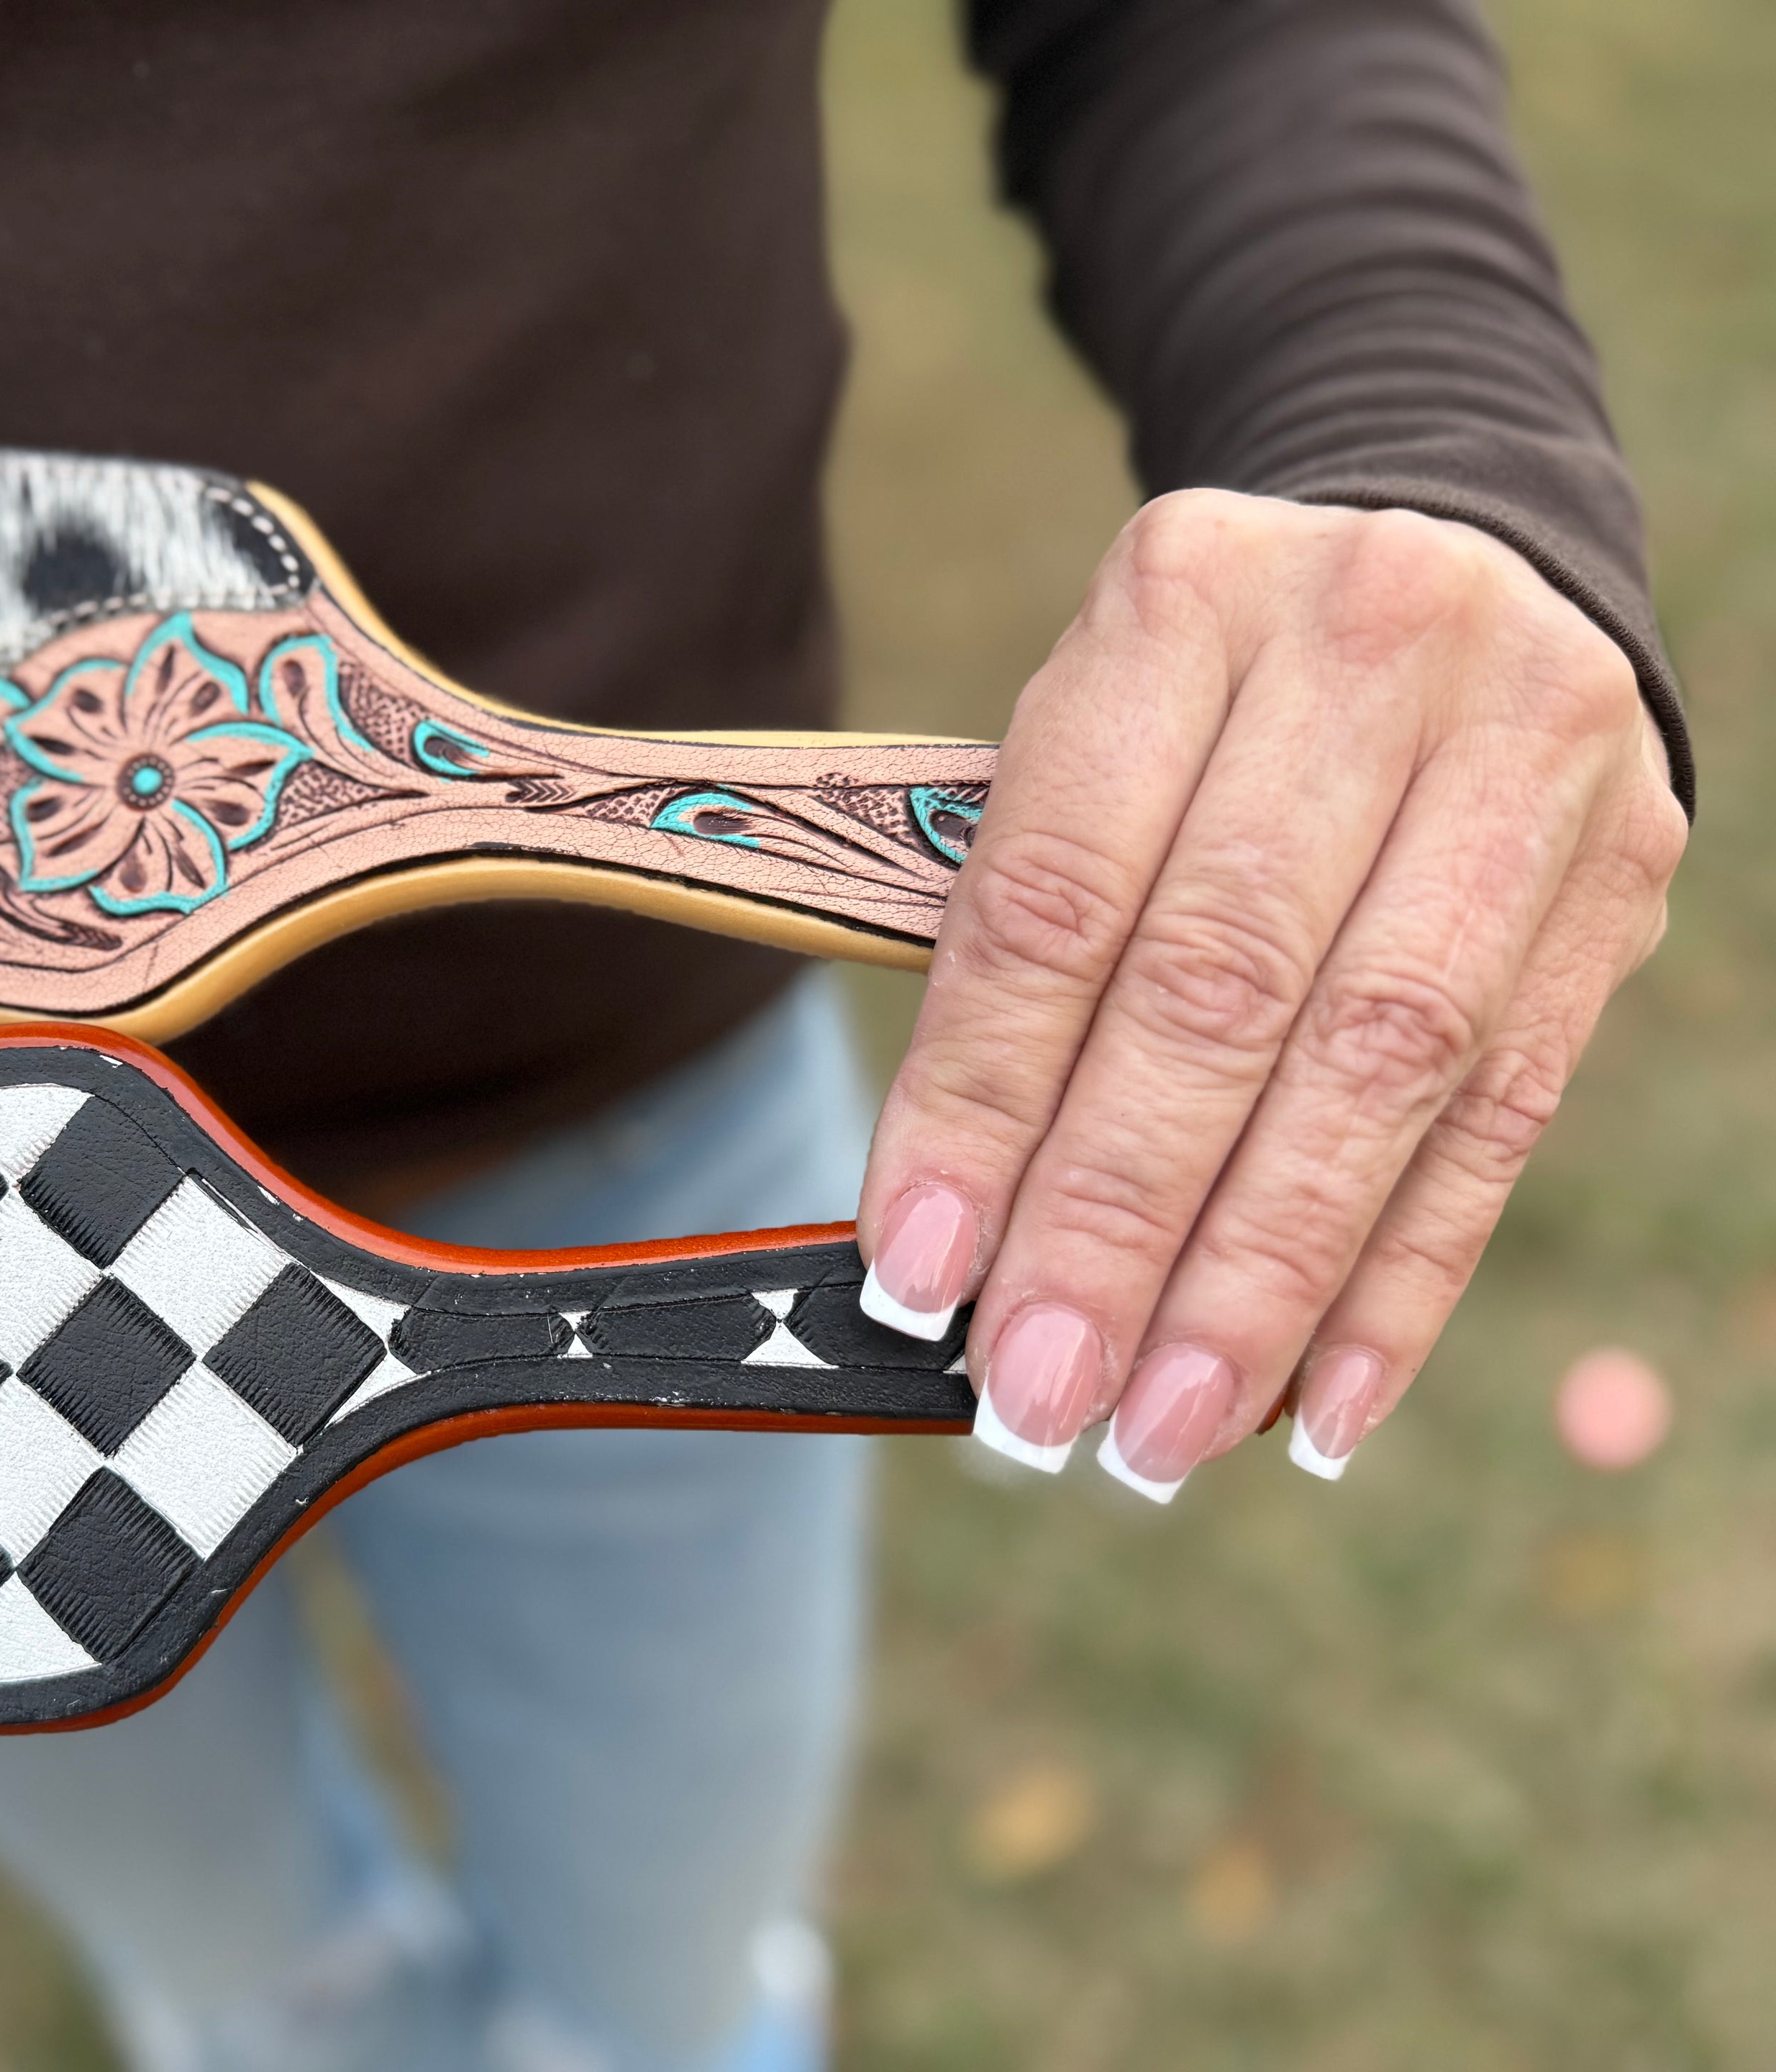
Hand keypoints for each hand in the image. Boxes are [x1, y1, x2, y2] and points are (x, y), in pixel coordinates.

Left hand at [856, 492, 1685, 1493]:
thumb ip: (1020, 933)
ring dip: (1259, 1283)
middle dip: (1118, 1223)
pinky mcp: (1622, 870)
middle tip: (1035, 1398)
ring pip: (1378, 1067)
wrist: (1449, 551)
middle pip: (1225, 991)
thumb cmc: (1201, 698)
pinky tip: (1318, 1406)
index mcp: (1185, 596)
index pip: (1061, 895)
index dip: (981, 1098)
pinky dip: (1403, 1277)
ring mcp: (1527, 753)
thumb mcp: (1080, 739)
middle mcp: (1371, 648)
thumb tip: (943, 1231)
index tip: (916, 1272)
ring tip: (1156, 1434)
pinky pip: (1507, 1110)